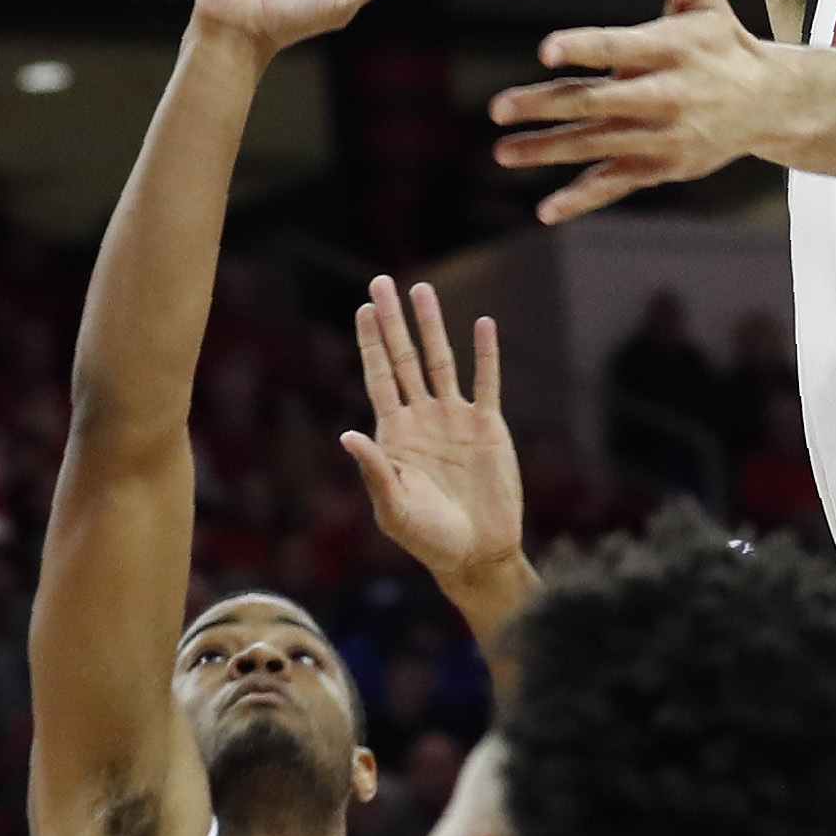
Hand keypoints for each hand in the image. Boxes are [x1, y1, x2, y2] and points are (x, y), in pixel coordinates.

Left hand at [341, 280, 524, 589]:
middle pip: (405, 359)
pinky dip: (485, 354)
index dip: (371, 344)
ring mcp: (455, 420)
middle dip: (393, 321)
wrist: (476, 553)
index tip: (363, 310)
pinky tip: (482, 325)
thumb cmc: (428, 538)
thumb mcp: (393, 509)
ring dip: (432, 326)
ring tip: (423, 289)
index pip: (379, 378)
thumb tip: (347, 434)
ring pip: (441, 361)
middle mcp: (422, 419)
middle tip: (382, 283)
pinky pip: (486, 383)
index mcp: (394, 436)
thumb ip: (375, 471)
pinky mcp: (488, 427)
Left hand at [490, 0, 779, 220]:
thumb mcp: (707, 4)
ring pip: (598, 147)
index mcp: (670, 51)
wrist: (768, 104)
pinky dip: (583, 199)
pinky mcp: (662, 167)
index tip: (547, 50)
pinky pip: (617, 185)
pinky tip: (547, 211)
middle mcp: (666, 97)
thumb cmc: (723, 44)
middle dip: (546, 106)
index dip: (585, 48)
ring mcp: (663, 137)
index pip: (621, 47)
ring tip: (502, 153)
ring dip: (548, 150)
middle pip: (598, 103)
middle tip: (498, 107)